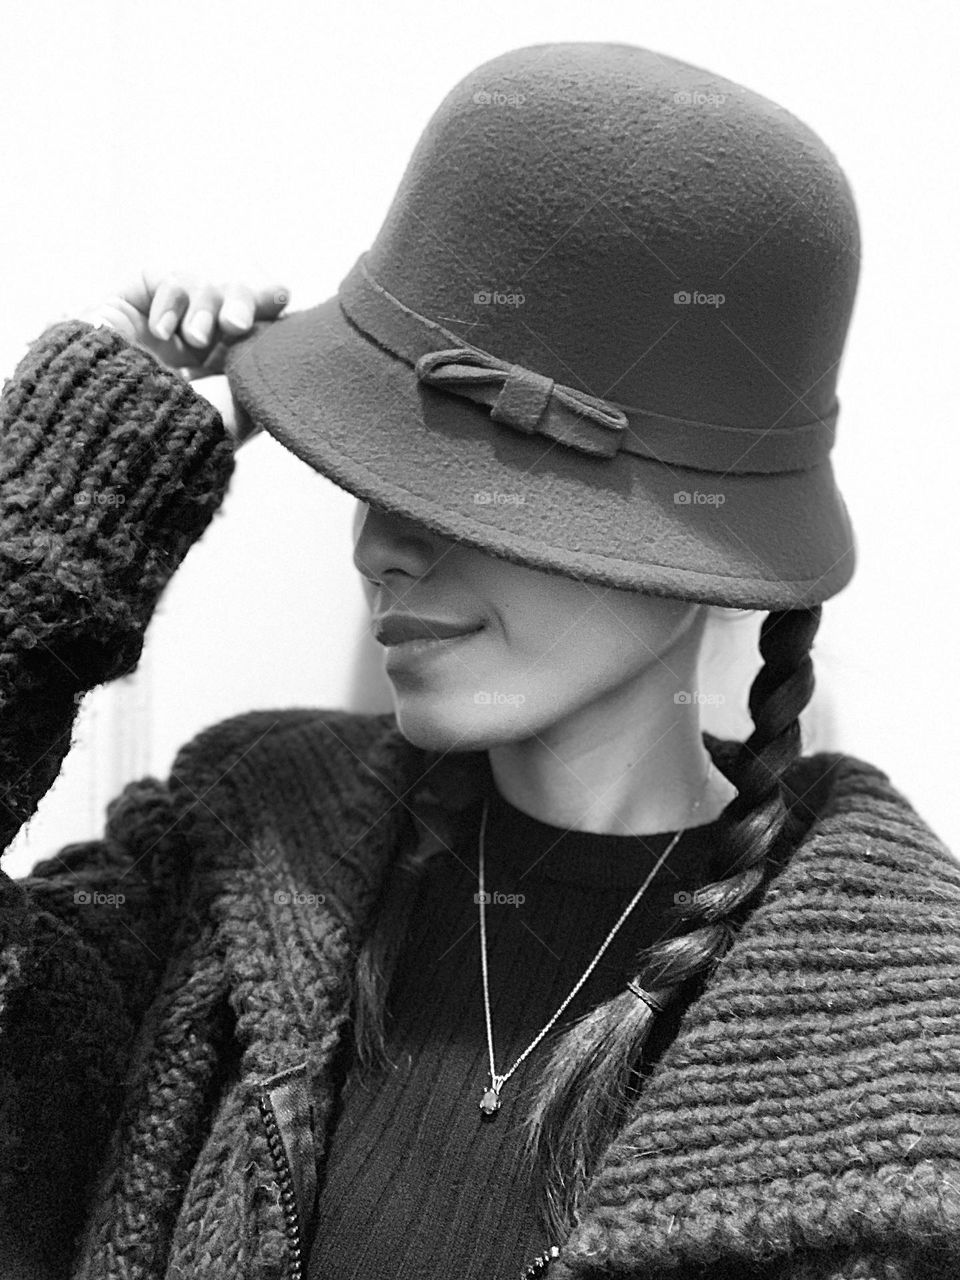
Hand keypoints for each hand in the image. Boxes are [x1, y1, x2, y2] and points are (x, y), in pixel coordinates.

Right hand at [71, 270, 290, 445]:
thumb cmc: (193, 428)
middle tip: (237, 325)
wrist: (137, 433)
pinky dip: (171, 299)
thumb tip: (282, 328)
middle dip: (238, 301)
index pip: (250, 322)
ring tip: (197, 339)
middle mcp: (191, 349)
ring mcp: (156, 330)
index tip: (281, 298)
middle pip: (226, 295)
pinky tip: (163, 332)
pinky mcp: (122, 311)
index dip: (266, 300)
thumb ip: (264, 366)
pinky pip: (159, 278)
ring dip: (204, 306)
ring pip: (198, 285)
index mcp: (222, 373)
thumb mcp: (246, 405)